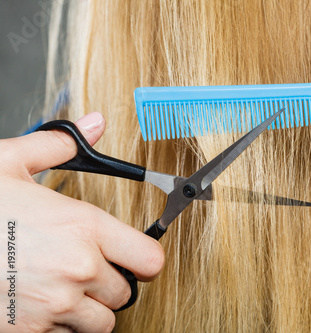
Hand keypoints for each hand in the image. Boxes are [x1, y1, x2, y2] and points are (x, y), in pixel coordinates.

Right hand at [0, 112, 164, 331]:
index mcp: (83, 227)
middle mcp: (77, 270)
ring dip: (90, 309)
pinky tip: (39, 304)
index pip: (149, 258)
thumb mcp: (9, 162)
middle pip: (125, 292)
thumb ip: (58, 145)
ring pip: (100, 322)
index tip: (135, 255)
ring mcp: (54, 307)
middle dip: (111, 281)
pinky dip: (60, 326)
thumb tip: (94, 124)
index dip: (145, 257)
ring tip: (65, 289)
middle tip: (88, 267)